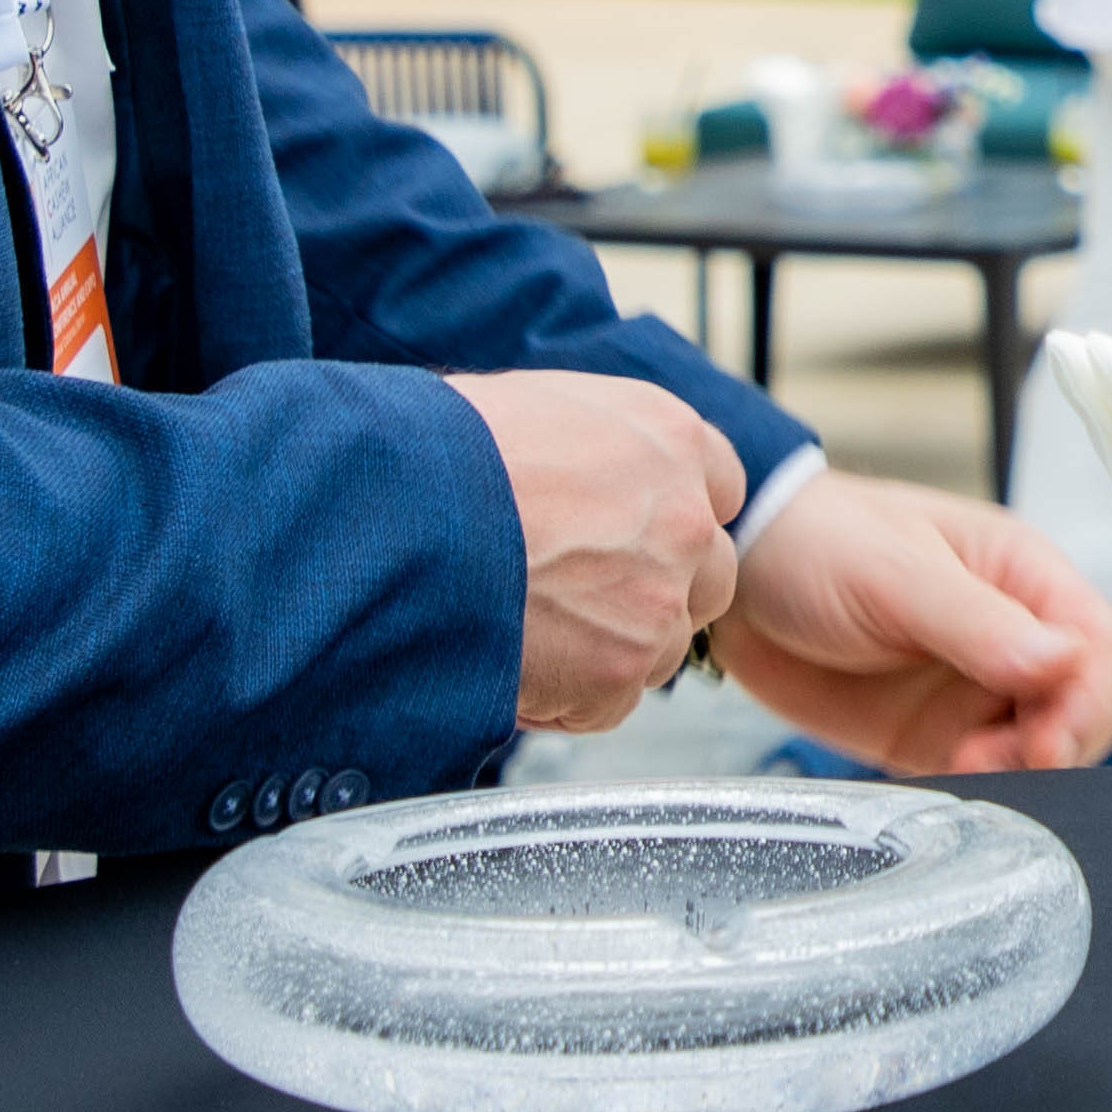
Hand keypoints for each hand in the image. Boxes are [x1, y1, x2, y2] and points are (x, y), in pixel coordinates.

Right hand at [455, 370, 747, 729]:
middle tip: (575, 594)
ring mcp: (660, 601)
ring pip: (658, 647)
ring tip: (520, 625)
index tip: (629, 534)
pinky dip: (561, 697)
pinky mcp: (619, 672)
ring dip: (605, 650)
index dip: (670, 519)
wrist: (393, 515)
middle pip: (706, 577)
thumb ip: (600, 446)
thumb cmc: (440, 449)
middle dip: (654, 592)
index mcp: (671, 437)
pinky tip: (505, 659)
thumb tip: (593, 475)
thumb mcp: (542, 407)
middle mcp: (685, 518)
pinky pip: (605, 704)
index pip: (718, 489)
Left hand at [719, 479, 1111, 772]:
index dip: (1090, 694)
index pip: (1097, 644)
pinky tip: (953, 780)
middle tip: (1017, 758)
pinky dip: (981, 789)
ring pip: (1040, 749)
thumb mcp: (897, 572)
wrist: (737, 581)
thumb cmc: (821, 542)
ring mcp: (975, 693)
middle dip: (1062, 740)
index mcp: (1023, 577)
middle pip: (1082, 707)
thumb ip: (978, 621)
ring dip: (1022, 770)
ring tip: (968, 764)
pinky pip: (983, 777)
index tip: (1053, 730)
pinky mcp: (933, 738)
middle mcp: (1013, 639)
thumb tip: (1065, 661)